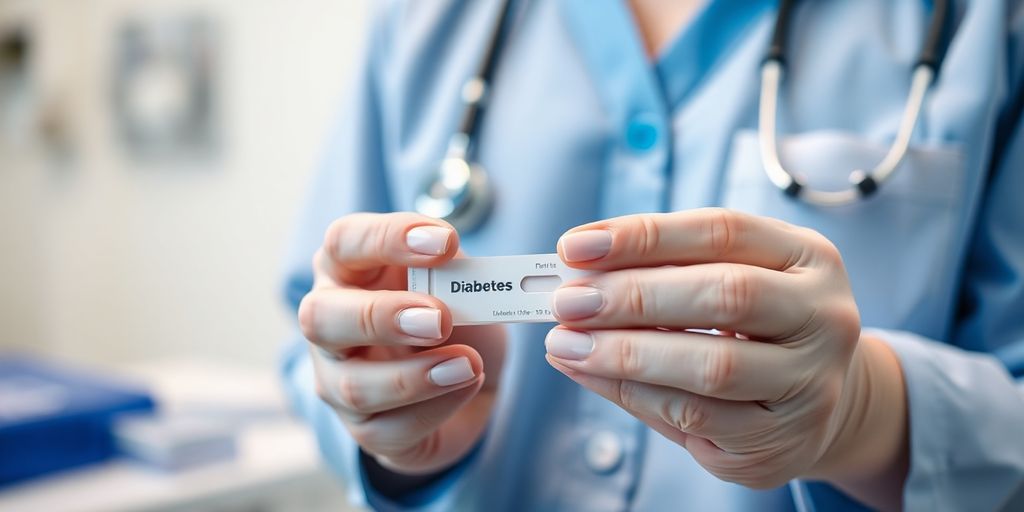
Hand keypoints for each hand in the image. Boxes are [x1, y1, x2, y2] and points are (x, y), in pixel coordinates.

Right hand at [299, 212, 504, 474]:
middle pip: (321, 317)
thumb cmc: (455, 313)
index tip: (445, 242)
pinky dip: (436, 408)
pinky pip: (389, 429)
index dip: (388, 238)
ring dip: (415, 377)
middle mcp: (329, 321)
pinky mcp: (366, 429)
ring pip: (353, 386)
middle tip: (441, 319)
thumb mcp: (460, 280)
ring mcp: (338, 380)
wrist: (474, 377)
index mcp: (348, 268)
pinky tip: (468, 384)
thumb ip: (454, 268)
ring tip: (469, 364)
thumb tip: (454, 263)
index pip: (345, 242)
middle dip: (382, 317)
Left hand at [545, 209, 906, 506]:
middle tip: (567, 301)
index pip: (722, 231)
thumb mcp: (726, 278)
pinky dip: (633, 393)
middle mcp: (824, 316)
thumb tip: (576, 272)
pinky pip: (696, 416)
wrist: (818, 402)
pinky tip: (591, 374)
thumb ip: (663, 270)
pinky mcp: (782, 439)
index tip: (575, 246)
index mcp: (808, 256)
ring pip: (712, 366)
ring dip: (625, 353)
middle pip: (725, 296)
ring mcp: (812, 384)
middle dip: (633, 296)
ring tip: (565, 343)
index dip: (644, 236)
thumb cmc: (753, 326)